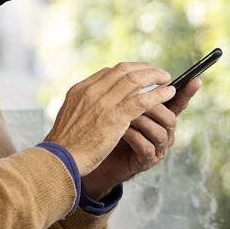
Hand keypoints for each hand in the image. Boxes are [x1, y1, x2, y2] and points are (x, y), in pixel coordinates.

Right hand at [44, 62, 174, 175]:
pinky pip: (142, 100)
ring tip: (167, 80)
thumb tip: (96, 102)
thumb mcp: (71, 116)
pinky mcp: (115, 117)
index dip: (129, 71)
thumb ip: (85, 105)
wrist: (60, 159)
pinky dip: (158, 94)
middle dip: (144, 69)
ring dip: (155, 77)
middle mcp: (92, 91)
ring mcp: (104, 103)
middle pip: (124, 70)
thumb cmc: (66, 144)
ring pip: (136, 81)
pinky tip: (169, 93)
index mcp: (81, 89)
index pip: (109, 72)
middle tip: (158, 73)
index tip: (140, 74)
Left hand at [83, 78, 201, 198]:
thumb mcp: (122, 106)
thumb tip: (135, 69)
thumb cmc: (111, 128)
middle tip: (134, 99)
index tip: (196, 79)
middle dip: (153, 107)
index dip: (187, 92)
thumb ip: (132, 92)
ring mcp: (157, 148)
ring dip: (142, 121)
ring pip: (160, 132)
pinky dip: (133, 136)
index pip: (177, 102)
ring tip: (123, 115)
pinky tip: (120, 131)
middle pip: (170, 117)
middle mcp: (164, 132)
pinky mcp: (146, 161)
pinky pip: (146, 146)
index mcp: (161, 116)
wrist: (99, 156)